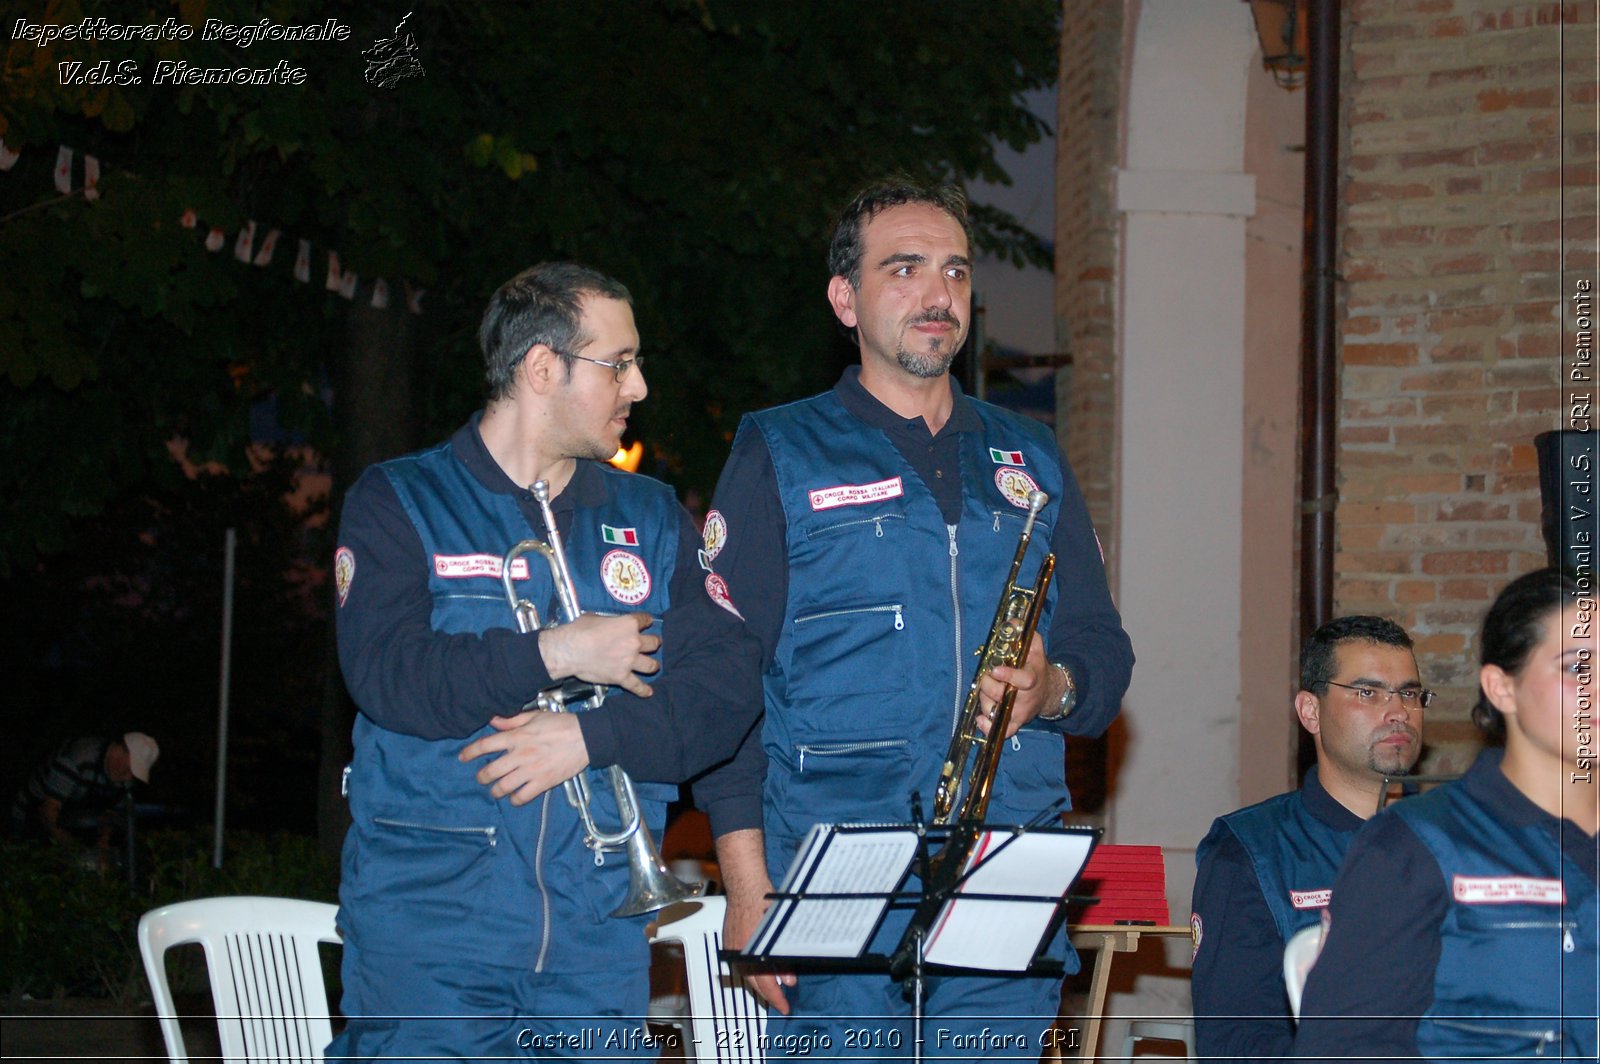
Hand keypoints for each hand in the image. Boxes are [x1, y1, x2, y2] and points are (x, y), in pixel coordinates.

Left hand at [458, 711, 588, 804]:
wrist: (586, 737)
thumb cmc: (561, 724)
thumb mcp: (535, 716)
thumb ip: (512, 721)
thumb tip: (493, 720)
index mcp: (517, 737)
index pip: (486, 745)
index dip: (470, 752)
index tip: (462, 757)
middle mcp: (521, 755)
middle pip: (491, 771)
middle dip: (482, 776)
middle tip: (482, 777)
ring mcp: (532, 770)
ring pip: (504, 787)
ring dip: (496, 790)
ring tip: (496, 790)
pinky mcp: (544, 782)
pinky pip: (523, 796)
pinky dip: (515, 799)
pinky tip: (515, 797)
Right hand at [537, 612, 660, 697]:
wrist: (569, 650)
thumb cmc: (579, 630)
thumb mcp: (596, 617)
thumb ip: (609, 622)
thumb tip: (608, 624)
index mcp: (629, 624)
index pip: (645, 620)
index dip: (646, 621)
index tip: (646, 623)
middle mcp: (634, 642)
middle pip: (653, 643)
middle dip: (654, 643)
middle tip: (652, 644)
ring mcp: (629, 661)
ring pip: (651, 665)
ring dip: (653, 665)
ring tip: (653, 666)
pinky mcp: (621, 677)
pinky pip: (636, 686)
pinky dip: (643, 690)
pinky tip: (648, 692)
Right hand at [722, 879, 795, 1014]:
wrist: (746, 883)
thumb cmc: (763, 901)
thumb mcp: (779, 933)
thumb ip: (784, 958)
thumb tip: (789, 979)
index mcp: (750, 953)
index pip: (764, 984)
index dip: (775, 998)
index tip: (784, 1006)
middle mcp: (738, 952)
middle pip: (753, 981)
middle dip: (769, 992)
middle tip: (781, 1001)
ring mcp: (732, 946)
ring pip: (747, 972)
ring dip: (762, 980)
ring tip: (776, 984)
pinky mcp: (731, 939)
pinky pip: (742, 961)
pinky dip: (754, 968)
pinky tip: (763, 968)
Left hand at [977, 632, 1052, 737]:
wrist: (1049, 691)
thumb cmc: (1036, 666)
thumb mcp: (1034, 646)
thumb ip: (1023, 633)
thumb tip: (1011, 621)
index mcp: (1032, 677)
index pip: (1023, 680)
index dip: (1009, 676)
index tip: (995, 670)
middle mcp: (1025, 698)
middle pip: (1001, 695)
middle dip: (987, 685)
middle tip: (985, 676)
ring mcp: (1020, 713)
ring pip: (996, 712)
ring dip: (984, 702)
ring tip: (984, 691)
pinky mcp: (1016, 723)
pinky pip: (1003, 732)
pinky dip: (988, 728)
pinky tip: (980, 719)